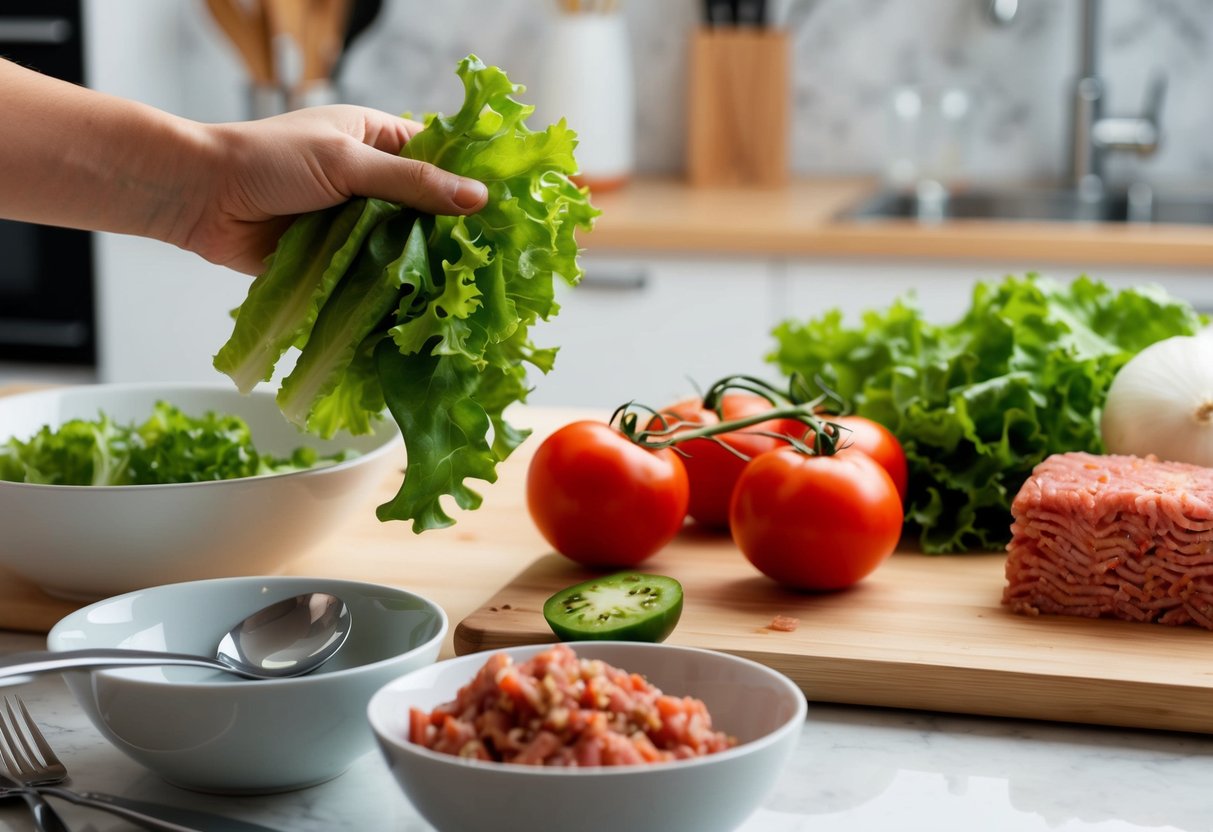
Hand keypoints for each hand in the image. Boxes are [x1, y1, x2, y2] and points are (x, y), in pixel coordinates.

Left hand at [181, 106, 488, 273]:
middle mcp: (372, 182)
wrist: (199, 199)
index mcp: (377, 139)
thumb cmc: (265, 160)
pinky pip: (375, 276)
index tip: (508, 206)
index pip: (441, 156)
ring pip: (405, 247)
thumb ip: (410, 181)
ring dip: (424, 265)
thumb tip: (476, 197)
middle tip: (495, 258)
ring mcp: (356, 224)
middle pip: (428, 208)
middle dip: (453, 232)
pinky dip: (393, 289)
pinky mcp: (338, 260)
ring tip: (467, 288)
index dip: (472, 179)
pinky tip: (424, 306)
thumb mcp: (345, 160)